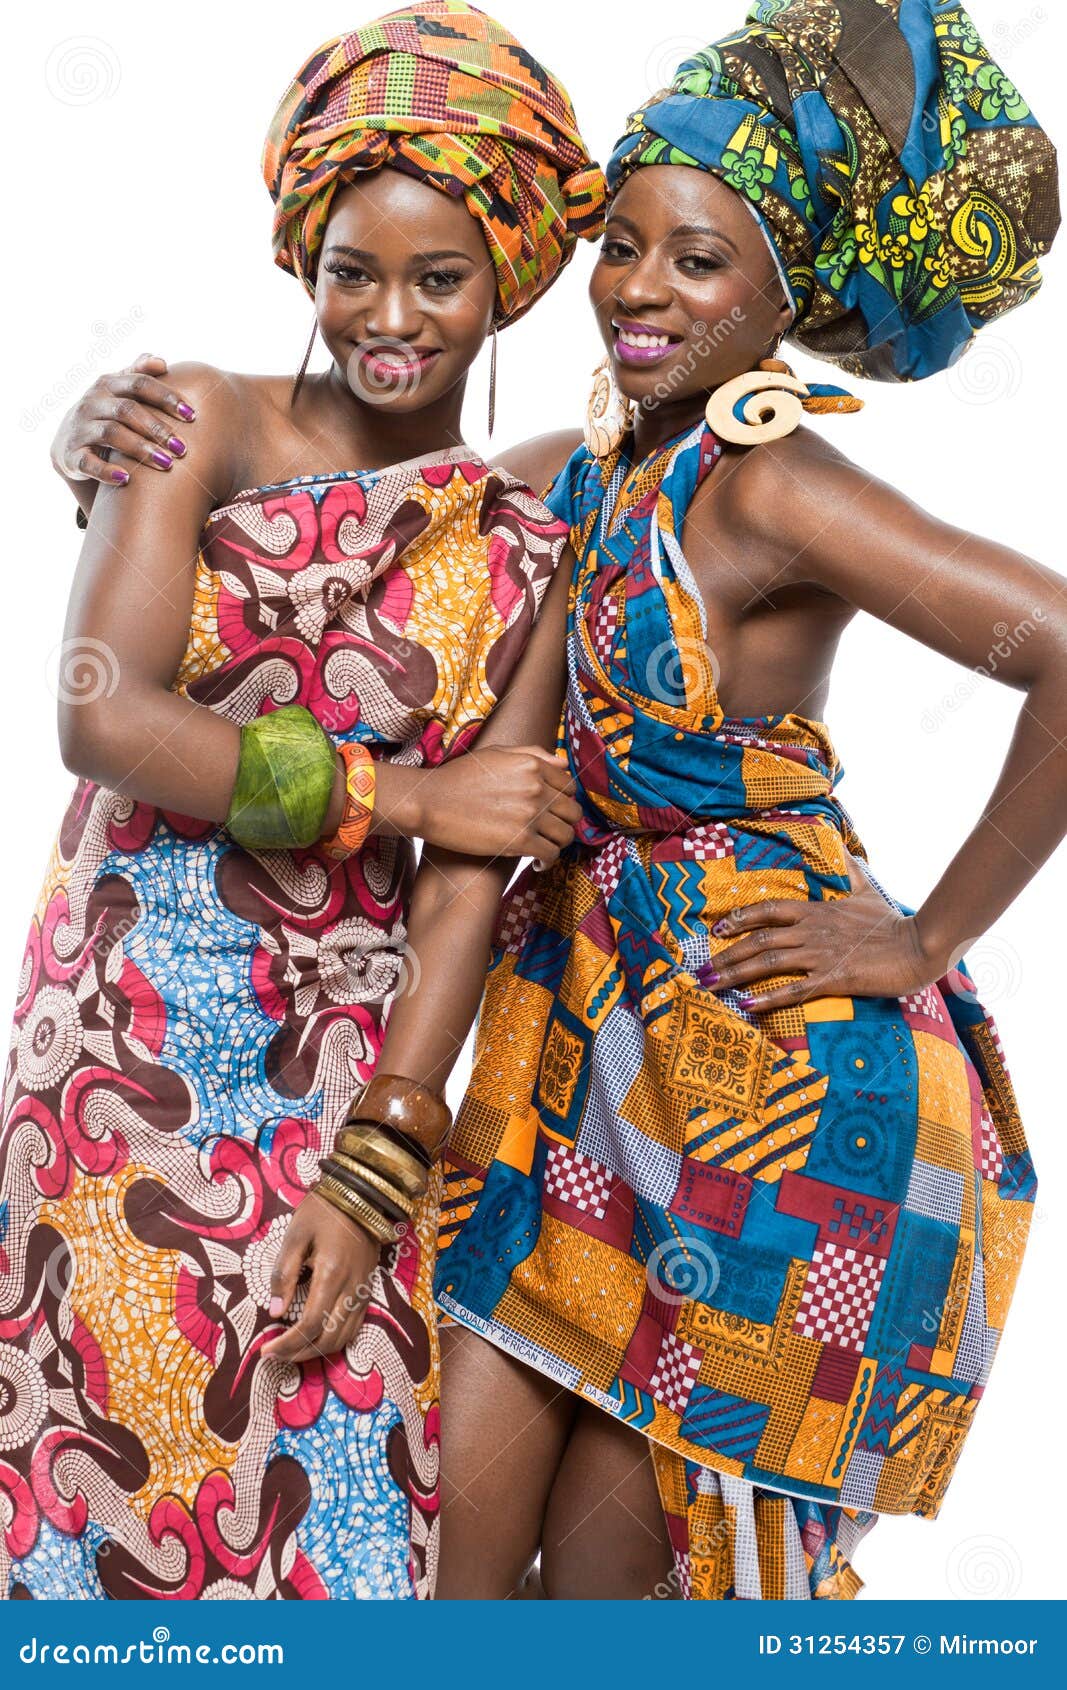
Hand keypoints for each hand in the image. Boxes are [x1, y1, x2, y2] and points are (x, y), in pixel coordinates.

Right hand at [50, 353, 195, 485]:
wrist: (67, 443)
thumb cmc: (106, 415)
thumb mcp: (118, 391)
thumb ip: (138, 374)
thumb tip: (160, 361)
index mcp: (108, 384)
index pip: (139, 383)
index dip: (165, 397)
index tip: (192, 414)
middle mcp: (91, 402)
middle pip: (127, 410)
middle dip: (157, 428)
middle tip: (182, 448)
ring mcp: (80, 428)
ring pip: (111, 434)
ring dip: (140, 449)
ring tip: (167, 464)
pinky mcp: (72, 455)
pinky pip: (88, 462)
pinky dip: (106, 471)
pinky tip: (126, 479)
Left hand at [261, 1190, 380, 1363]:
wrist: (362, 1194)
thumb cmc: (323, 1211)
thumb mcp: (295, 1235)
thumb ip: (283, 1274)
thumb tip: (275, 1312)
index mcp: (331, 1275)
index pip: (309, 1326)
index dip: (287, 1344)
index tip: (265, 1350)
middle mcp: (352, 1289)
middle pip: (328, 1339)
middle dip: (299, 1353)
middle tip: (274, 1355)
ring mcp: (363, 1291)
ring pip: (344, 1338)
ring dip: (317, 1351)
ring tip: (291, 1351)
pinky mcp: (368, 1289)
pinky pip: (354, 1326)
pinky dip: (334, 1340)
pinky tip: (315, 1338)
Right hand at [409, 745, 582, 864]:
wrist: (429, 802)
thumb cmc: (456, 778)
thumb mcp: (494, 754)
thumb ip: (531, 754)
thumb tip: (563, 762)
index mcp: (532, 765)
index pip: (569, 786)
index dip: (563, 801)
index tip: (553, 812)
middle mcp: (536, 788)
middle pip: (572, 812)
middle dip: (564, 824)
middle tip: (550, 833)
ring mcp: (530, 814)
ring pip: (565, 835)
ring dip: (557, 844)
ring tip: (543, 848)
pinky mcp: (519, 840)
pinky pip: (550, 854)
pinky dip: (547, 862)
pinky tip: (536, 864)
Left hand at [708, 851, 938, 1011]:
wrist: (918, 945)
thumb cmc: (891, 921)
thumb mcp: (867, 890)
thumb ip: (850, 871)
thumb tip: (844, 852)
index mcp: (816, 910)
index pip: (768, 910)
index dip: (739, 919)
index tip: (717, 930)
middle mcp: (811, 930)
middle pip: (758, 939)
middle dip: (727, 955)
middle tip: (703, 969)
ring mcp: (820, 954)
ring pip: (767, 962)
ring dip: (736, 975)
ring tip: (712, 986)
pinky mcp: (833, 978)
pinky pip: (793, 989)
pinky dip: (768, 998)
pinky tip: (748, 1006)